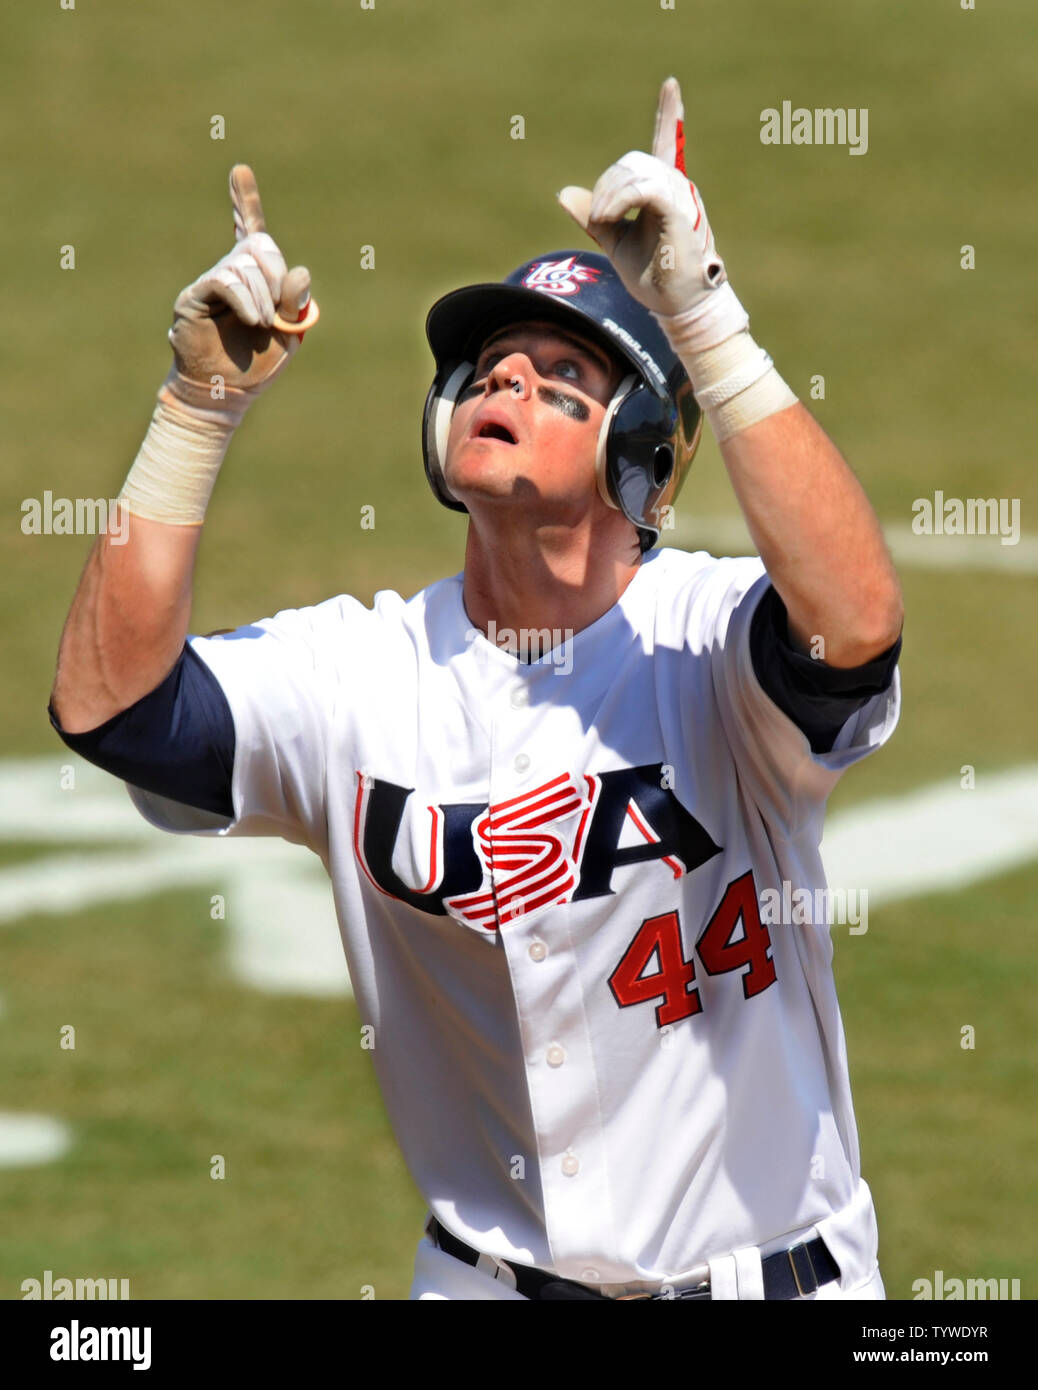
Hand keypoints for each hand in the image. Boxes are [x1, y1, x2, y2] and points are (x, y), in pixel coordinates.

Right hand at [163, 165, 312, 419]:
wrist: (229, 392)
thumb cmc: (258, 362)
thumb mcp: (290, 331)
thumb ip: (297, 302)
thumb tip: (299, 271)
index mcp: (256, 278)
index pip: (251, 231)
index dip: (245, 201)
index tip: (239, 170)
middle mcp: (231, 273)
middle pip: (260, 246)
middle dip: (278, 274)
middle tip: (279, 308)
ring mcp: (211, 282)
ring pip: (243, 266)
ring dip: (262, 296)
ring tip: (262, 323)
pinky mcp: (194, 296)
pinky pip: (224, 281)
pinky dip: (245, 299)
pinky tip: (252, 318)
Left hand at [557, 78, 726, 317]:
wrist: (676, 305)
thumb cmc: (652, 274)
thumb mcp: (616, 241)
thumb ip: (595, 216)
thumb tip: (565, 194)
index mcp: (664, 190)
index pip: (667, 143)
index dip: (669, 115)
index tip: (671, 85)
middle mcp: (677, 186)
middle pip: (632, 161)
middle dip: (606, 184)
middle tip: (599, 218)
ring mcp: (681, 197)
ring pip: (636, 171)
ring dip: (609, 195)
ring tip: (603, 221)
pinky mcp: (679, 213)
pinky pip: (646, 188)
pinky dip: (621, 200)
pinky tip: (610, 218)